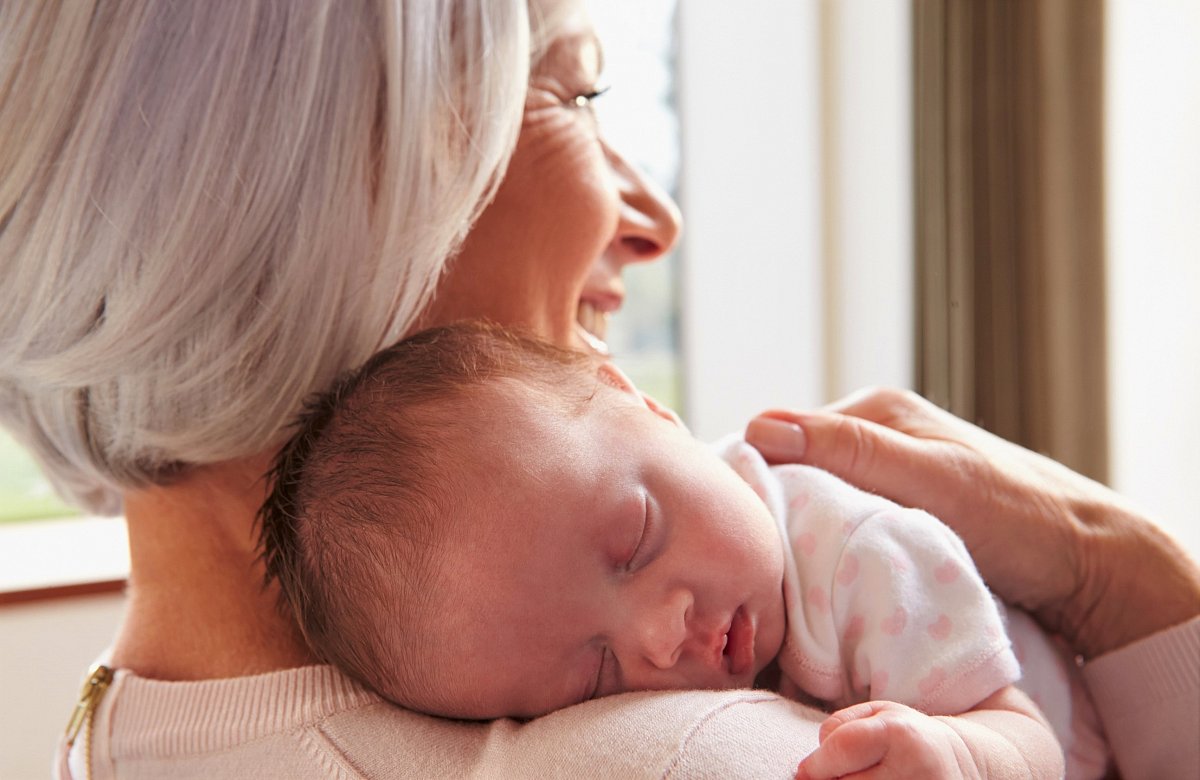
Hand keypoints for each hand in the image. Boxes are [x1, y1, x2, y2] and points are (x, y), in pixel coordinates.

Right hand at [745, 388, 1199, 658]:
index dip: (755, 481)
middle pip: (795, 471)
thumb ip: (851, 450)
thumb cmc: (1017, 518)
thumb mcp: (930, 479)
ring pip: (816, 501)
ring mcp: (888, 472)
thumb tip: (760, 424)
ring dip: (801, 532)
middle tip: (763, 562)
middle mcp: (876, 434)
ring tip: (789, 572)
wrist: (1090, 562)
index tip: (742, 531)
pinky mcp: (899, 509)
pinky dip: (828, 545)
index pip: (781, 437)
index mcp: (875, 410)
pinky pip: (842, 523)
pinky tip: (824, 572)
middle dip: (775, 510)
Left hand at [795, 701, 973, 778]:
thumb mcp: (877, 714)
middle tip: (840, 776)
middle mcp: (915, 769)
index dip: (815, 764)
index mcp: (900, 734)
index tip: (805, 771)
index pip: (842, 749)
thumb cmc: (907, 736)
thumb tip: (807, 769)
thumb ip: (838, 728)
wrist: (959, 763)